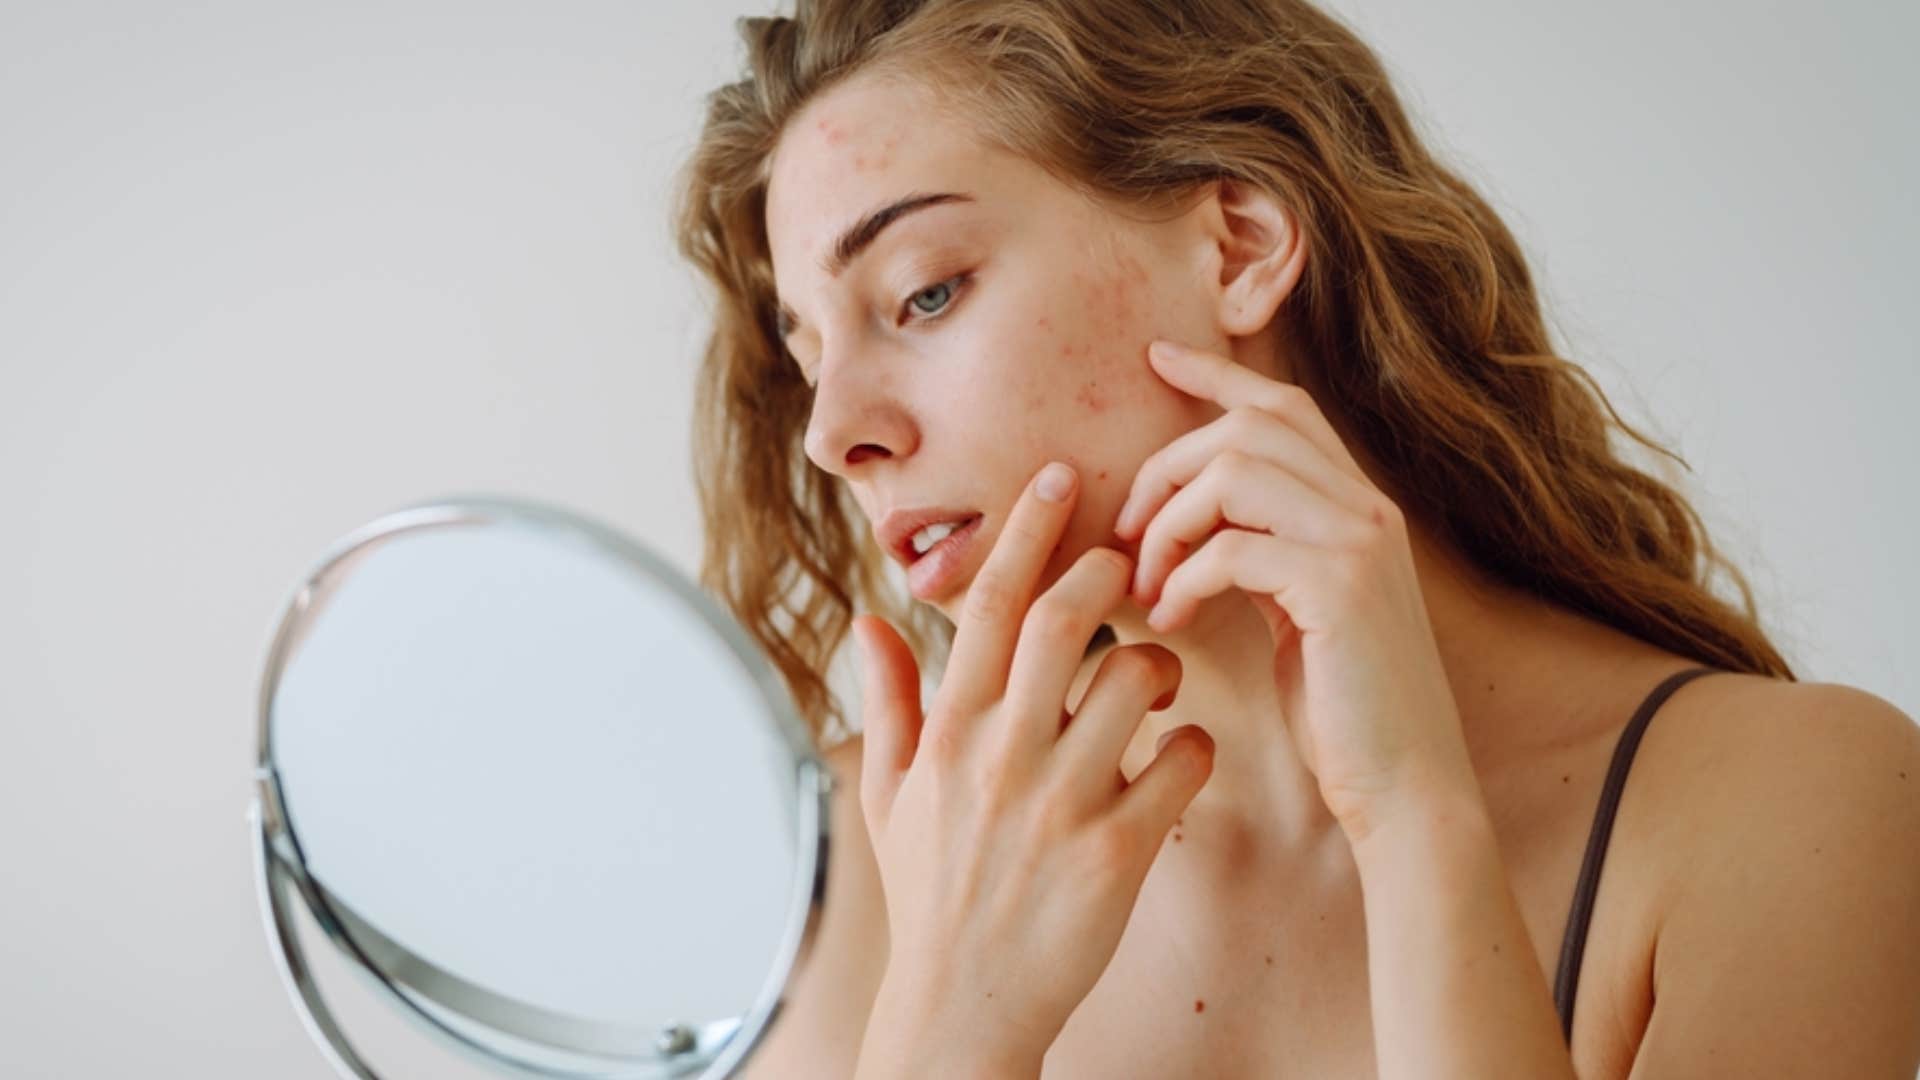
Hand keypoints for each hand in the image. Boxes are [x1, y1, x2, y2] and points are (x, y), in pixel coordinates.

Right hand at [850, 461, 1215, 1075]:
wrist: (964, 1007)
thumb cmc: (931, 896)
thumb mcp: (889, 795)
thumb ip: (888, 700)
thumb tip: (870, 619)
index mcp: (950, 732)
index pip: (992, 604)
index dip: (1029, 529)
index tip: (1059, 477)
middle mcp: (1003, 755)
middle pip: (1068, 618)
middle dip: (1109, 569)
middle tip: (1132, 555)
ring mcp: (1063, 802)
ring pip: (1137, 680)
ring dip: (1160, 663)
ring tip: (1155, 681)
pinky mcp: (1119, 851)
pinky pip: (1184, 764)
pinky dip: (1196, 746)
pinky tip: (1182, 758)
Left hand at [1113, 339, 1474, 842]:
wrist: (1406, 787)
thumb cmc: (1340, 711)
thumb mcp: (1295, 611)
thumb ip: (1259, 553)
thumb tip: (1185, 522)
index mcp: (1359, 506)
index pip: (1283, 405)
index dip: (1216, 374)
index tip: (1155, 358)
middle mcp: (1369, 508)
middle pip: (1247, 427)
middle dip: (1167, 469)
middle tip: (1127, 536)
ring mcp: (1360, 542)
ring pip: (1234, 472)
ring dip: (1168, 524)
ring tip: (1146, 585)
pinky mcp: (1339, 587)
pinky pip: (1233, 545)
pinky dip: (1183, 577)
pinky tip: (1169, 619)